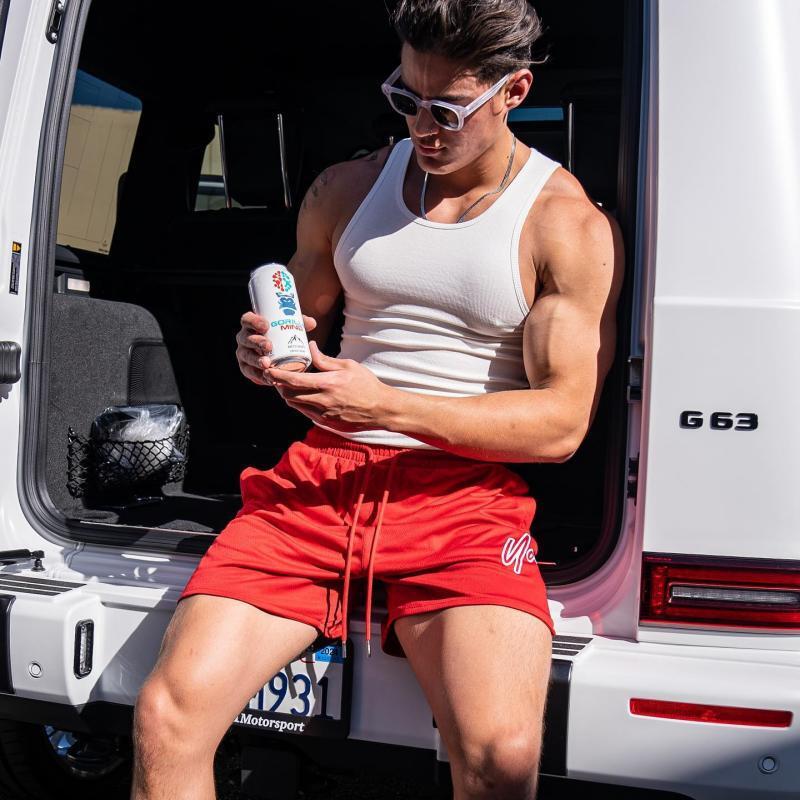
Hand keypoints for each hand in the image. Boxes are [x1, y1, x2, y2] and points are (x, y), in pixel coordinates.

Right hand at [236, 311, 316, 385]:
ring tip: (267, 364)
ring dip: (256, 360)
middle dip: (256, 342)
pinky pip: (250, 372)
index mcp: (252, 325)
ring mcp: (244, 353)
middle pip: (246, 338)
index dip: (254, 321)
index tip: (266, 326)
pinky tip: (268, 378)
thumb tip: (312, 323)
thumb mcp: (290, 328)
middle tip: (269, 346)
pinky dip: (258, 376)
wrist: (276, 357)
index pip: (247, 319)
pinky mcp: (246, 368)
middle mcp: (245, 338)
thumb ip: (300, 324)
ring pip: (247, 356)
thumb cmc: (282, 337)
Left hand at [268, 341, 393, 430]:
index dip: (277, 375)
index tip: (268, 369)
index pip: (294, 380)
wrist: (381, 409)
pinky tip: (304, 395)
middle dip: (279, 385)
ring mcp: (323, 414)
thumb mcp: (348, 366)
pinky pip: (306, 413)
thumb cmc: (367, 384)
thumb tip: (310, 348)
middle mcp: (322, 401)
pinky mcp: (326, 423)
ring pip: (295, 405)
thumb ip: (325, 359)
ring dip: (289, 395)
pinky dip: (300, 403)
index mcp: (327, 384)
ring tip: (289, 385)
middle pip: (289, 395)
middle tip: (276, 376)